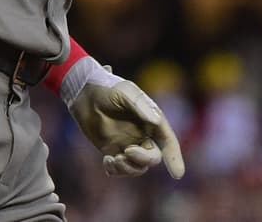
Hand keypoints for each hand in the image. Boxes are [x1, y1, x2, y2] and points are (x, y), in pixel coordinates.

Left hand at [69, 76, 184, 178]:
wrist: (83, 91)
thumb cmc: (107, 87)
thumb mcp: (124, 92)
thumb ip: (140, 105)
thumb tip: (156, 121)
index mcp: (151, 119)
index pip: (168, 141)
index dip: (174, 158)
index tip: (177, 174)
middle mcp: (142, 134)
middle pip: (152, 158)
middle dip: (142, 159)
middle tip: (125, 152)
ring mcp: (128, 143)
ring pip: (137, 167)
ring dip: (128, 168)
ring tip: (113, 159)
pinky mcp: (112, 150)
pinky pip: (120, 168)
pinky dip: (115, 170)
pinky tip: (106, 161)